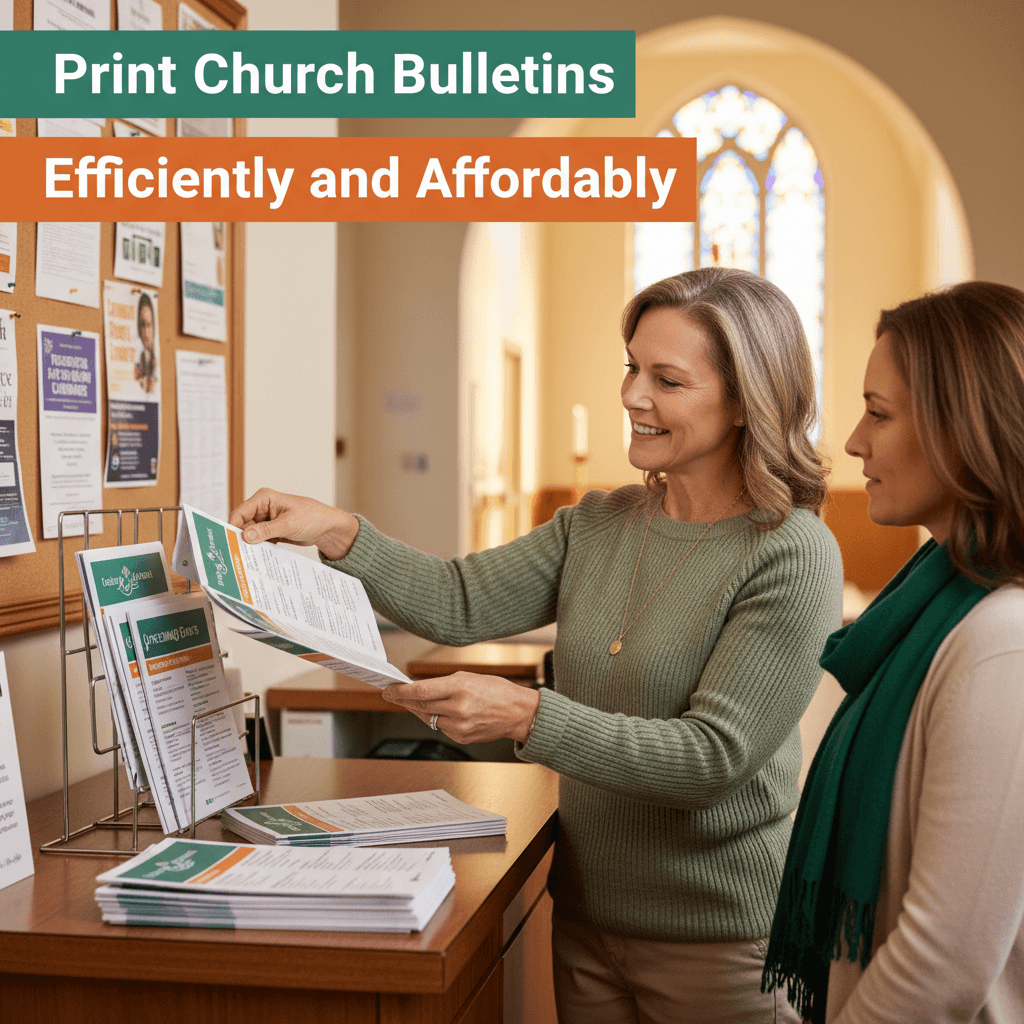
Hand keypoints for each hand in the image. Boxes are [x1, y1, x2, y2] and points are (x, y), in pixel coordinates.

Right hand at [228, 487, 359, 559]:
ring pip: (250, 534)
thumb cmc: (312, 518)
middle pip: (242, 525)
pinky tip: (260, 557)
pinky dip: (259, 548)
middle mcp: (262, 508)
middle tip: (240, 556)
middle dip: (241, 539)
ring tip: (250, 559)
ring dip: (251, 545)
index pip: (240, 513)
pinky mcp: (271, 530)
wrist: (328, 528)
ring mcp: (266, 520)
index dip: (233, 528)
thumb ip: (265, 530)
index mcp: (264, 499)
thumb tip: (244, 536)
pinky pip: (259, 540)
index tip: (230, 544)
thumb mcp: (288, 524)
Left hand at [382, 672, 540, 744]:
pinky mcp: (461, 738)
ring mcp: (459, 727)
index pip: (421, 691)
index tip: (388, 689)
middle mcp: (458, 709)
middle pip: (420, 705)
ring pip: (427, 718)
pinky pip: (440, 727)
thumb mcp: (468, 677)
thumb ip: (442, 684)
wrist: (518, 713)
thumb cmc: (496, 690)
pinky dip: (435, 718)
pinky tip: (434, 711)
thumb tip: (417, 689)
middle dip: (402, 700)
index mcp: (460, 689)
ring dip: (417, 709)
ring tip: (409, 701)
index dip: (400, 691)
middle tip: (390, 694)